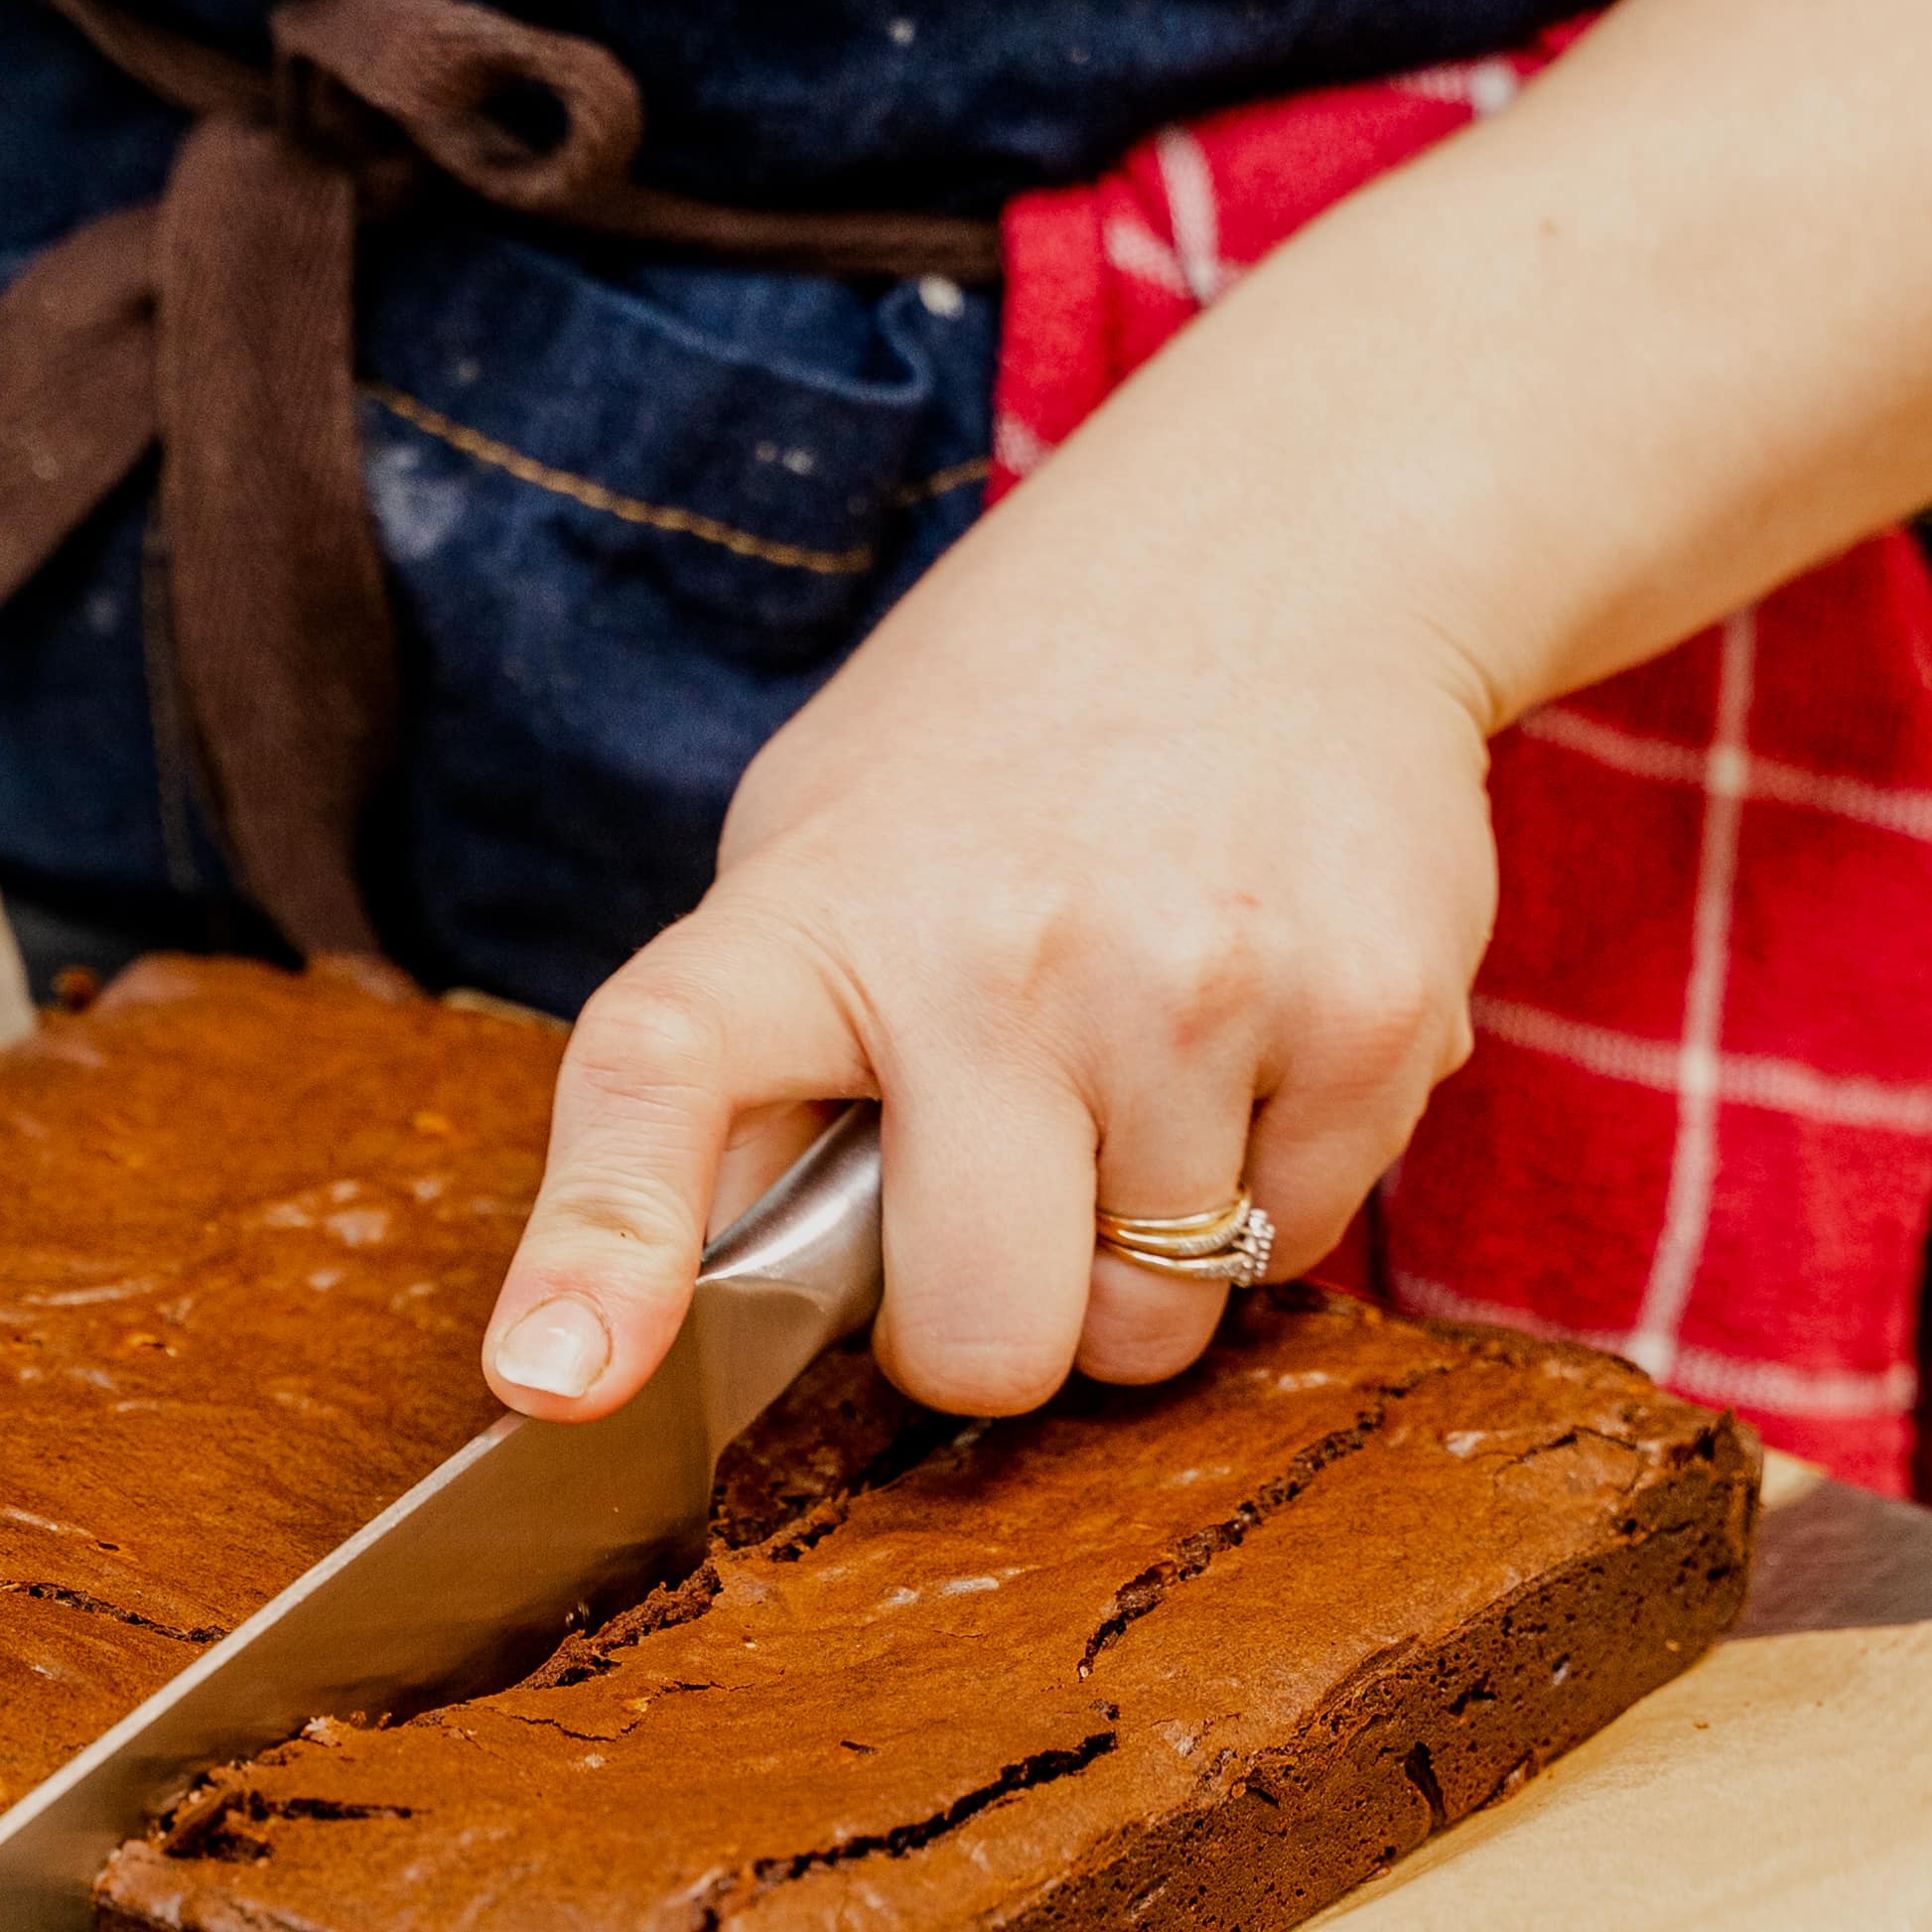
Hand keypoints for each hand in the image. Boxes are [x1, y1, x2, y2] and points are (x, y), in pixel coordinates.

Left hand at [480, 362, 1496, 1419]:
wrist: (1281, 551)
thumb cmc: (1010, 738)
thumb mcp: (822, 846)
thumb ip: (754, 1071)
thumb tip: (664, 1315)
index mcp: (813, 909)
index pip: (661, 1082)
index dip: (601, 1251)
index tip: (557, 1380)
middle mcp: (997, 952)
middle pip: (984, 1343)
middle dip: (989, 1320)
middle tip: (1000, 1185)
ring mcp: (1198, 988)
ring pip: (1157, 1320)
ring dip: (1144, 1243)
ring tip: (1141, 1054)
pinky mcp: (1374, 1018)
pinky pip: (1298, 1241)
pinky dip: (1273, 1178)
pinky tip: (1252, 1022)